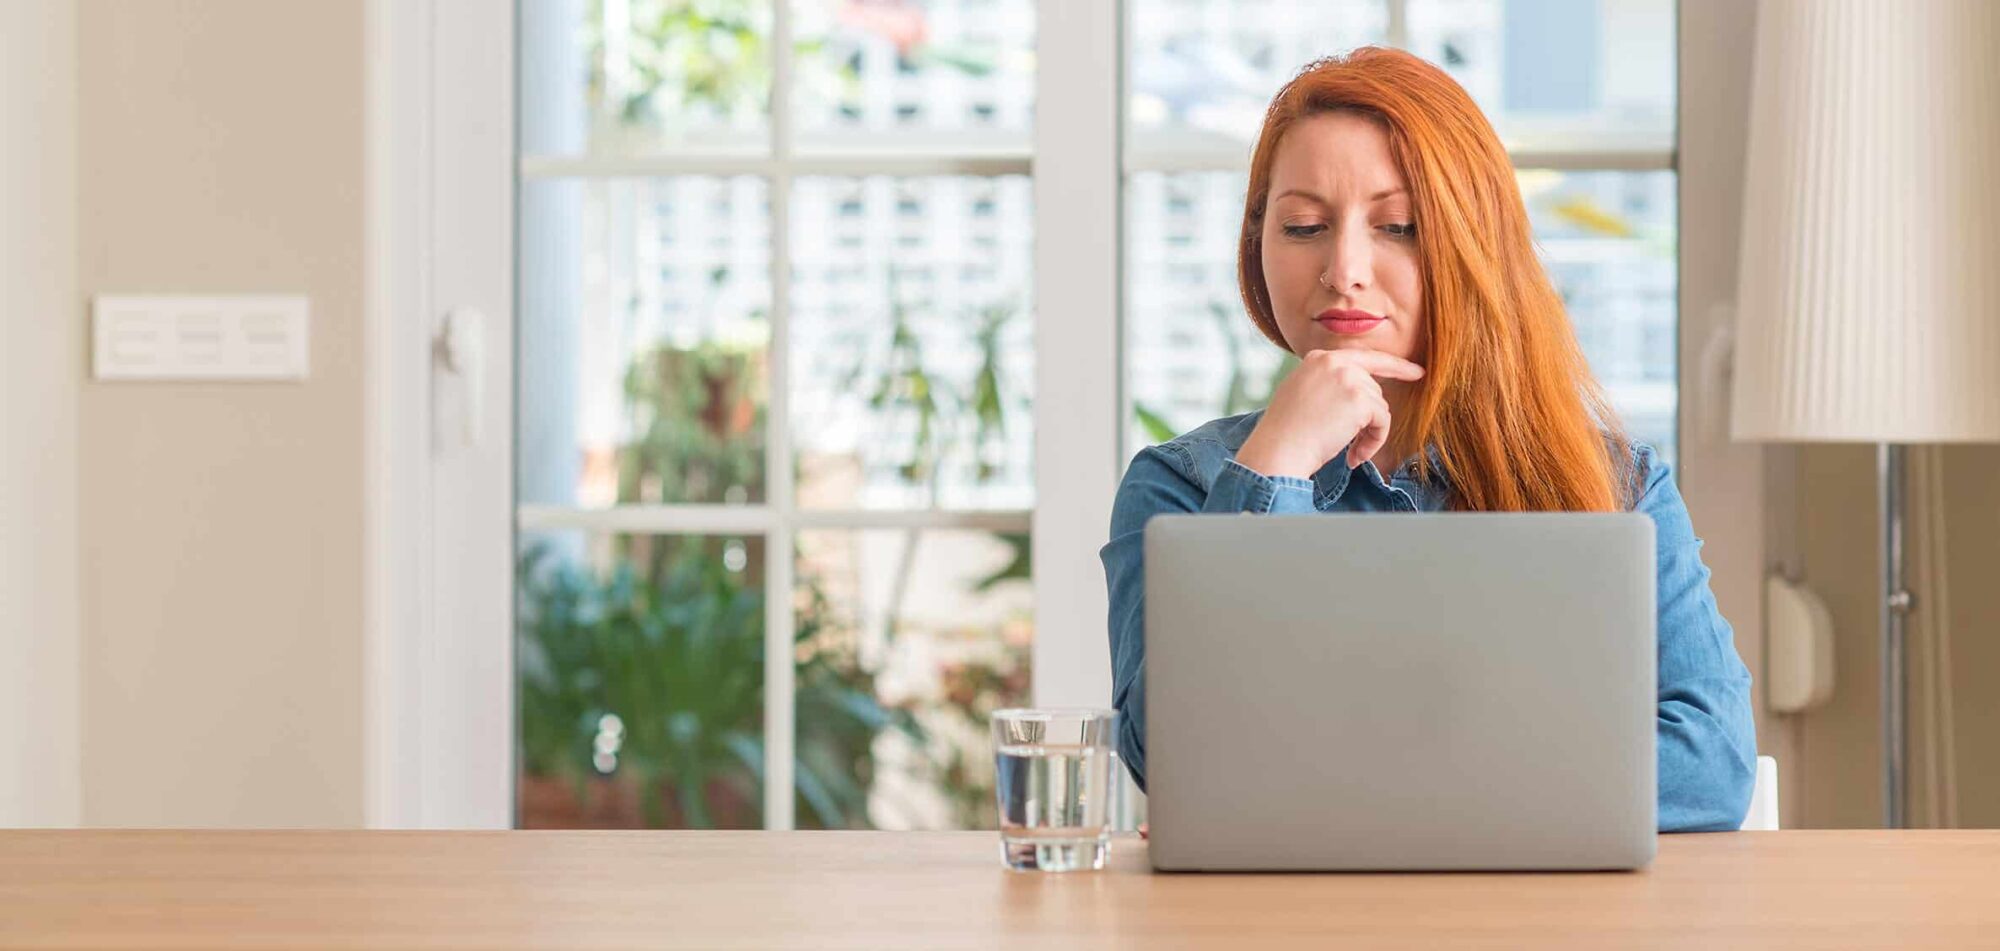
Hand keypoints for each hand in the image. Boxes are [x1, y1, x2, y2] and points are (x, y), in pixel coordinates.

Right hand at [1235, 348, 1425, 478]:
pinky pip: (1383, 421)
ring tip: (1349, 451)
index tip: (1417, 372)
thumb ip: (1327, 384)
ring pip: (1379, 406)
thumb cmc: (1286, 432)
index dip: (1394, 365)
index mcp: (1318, 358)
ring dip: (1369, 434)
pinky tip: (1354, 456)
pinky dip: (1374, 442)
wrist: (1278, 449)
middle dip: (1367, 419)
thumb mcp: (1301, 394)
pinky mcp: (1360, 399)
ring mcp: (1348, 377)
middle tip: (1352, 445)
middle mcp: (1334, 361)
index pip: (1364, 357)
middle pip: (1372, 388)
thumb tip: (1360, 393)